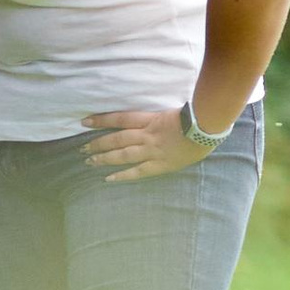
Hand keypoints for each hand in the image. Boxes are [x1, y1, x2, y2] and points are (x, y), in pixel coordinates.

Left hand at [82, 106, 216, 180]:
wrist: (208, 129)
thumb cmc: (196, 117)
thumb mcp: (172, 111)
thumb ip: (158, 115)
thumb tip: (148, 115)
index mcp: (150, 119)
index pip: (119, 118)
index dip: (101, 120)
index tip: (85, 122)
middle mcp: (146, 135)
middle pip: (117, 138)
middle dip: (98, 143)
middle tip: (82, 149)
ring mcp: (152, 151)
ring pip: (123, 154)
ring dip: (105, 158)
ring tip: (90, 161)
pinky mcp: (160, 165)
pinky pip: (138, 171)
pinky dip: (122, 175)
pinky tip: (109, 178)